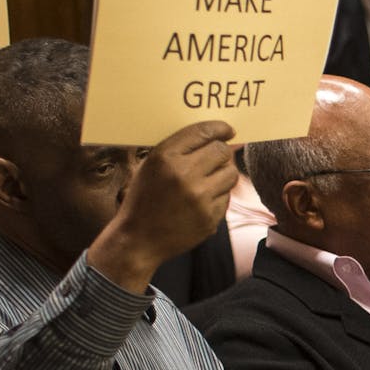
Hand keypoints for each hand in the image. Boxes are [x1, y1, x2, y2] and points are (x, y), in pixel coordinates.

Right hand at [90, 121, 237, 292]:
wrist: (138, 240)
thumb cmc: (144, 199)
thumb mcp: (150, 166)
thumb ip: (182, 150)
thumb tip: (224, 139)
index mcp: (165, 158)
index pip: (203, 132)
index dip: (220, 128)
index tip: (228, 130)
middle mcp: (184, 175)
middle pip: (222, 152)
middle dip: (222, 152)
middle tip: (215, 158)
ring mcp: (199, 198)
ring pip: (231, 174)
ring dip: (223, 174)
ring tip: (208, 180)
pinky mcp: (209, 217)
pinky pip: (227, 197)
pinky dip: (218, 196)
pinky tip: (201, 201)